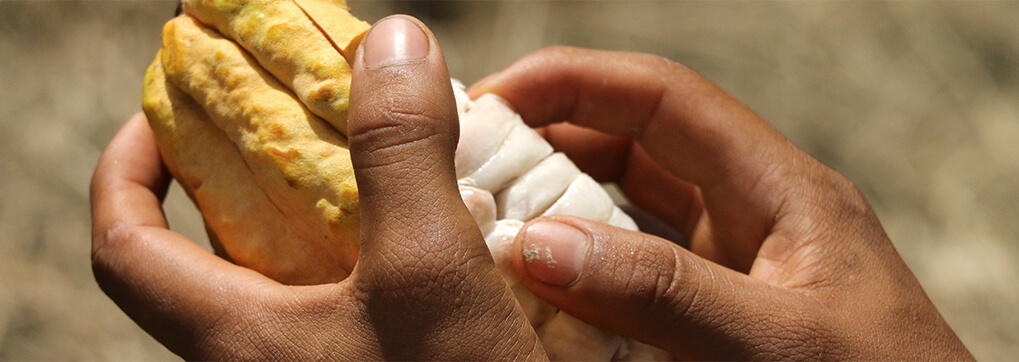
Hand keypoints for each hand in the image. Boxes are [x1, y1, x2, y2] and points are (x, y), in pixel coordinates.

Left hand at [91, 16, 542, 359]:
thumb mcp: (430, 269)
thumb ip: (403, 152)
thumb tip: (391, 40)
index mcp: (235, 339)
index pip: (123, 245)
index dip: (126, 166)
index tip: (165, 109)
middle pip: (207, 256)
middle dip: (239, 174)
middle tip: (292, 120)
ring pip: (284, 281)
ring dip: (318, 213)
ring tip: (377, 166)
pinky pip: (343, 308)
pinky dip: (369, 257)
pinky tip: (436, 236)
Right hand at [470, 46, 972, 359]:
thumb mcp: (775, 344)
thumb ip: (661, 292)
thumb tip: (535, 245)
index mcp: (782, 192)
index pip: (662, 99)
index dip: (571, 83)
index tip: (490, 101)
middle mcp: (753, 218)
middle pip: (634, 147)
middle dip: (549, 145)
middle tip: (468, 169)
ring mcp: (733, 270)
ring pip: (627, 213)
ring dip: (557, 212)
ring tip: (486, 227)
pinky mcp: (717, 318)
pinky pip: (634, 277)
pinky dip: (581, 277)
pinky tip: (538, 294)